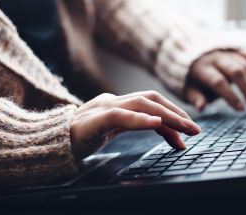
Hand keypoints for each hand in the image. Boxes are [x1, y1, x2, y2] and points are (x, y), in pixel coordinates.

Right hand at [70, 91, 199, 158]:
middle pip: (151, 100)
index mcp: (119, 103)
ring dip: (167, 116)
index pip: (152, 103)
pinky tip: (155, 124)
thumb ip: (136, 126)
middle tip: (195, 129)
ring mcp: (102, 108)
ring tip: (185, 128)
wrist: (51, 143)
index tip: (189, 129)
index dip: (173, 113)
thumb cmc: (83, 137)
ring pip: (141, 104)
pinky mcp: (92, 121)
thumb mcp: (114, 131)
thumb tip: (164, 130)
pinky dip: (139, 119)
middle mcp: (113, 101)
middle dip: (176, 113)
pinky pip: (119, 116)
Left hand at [184, 49, 245, 110]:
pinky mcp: (231, 48)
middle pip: (235, 72)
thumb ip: (194, 97)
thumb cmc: (184, 76)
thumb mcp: (184, 88)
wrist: (181, 50)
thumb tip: (202, 107)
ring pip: (244, 64)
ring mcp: (224, 51)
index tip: (241, 109)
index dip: (230, 96)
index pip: (218, 82)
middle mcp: (214, 57)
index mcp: (201, 67)